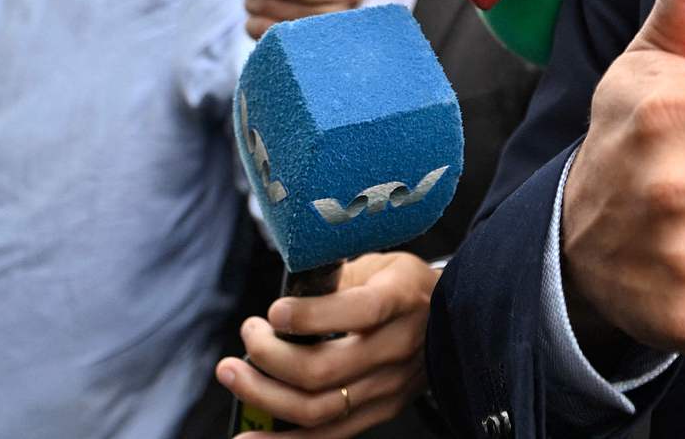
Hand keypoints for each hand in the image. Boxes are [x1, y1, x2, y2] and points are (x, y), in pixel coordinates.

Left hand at [217, 251, 437, 436]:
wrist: (452, 317)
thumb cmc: (404, 285)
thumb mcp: (378, 263)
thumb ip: (335, 279)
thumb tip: (283, 300)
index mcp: (402, 299)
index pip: (360, 312)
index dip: (311, 316)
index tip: (274, 311)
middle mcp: (399, 347)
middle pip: (325, 370)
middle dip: (270, 356)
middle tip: (248, 334)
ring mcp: (390, 387)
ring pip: (318, 409)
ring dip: (264, 395)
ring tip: (233, 373)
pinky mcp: (381, 411)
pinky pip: (327, 436)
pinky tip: (248, 435)